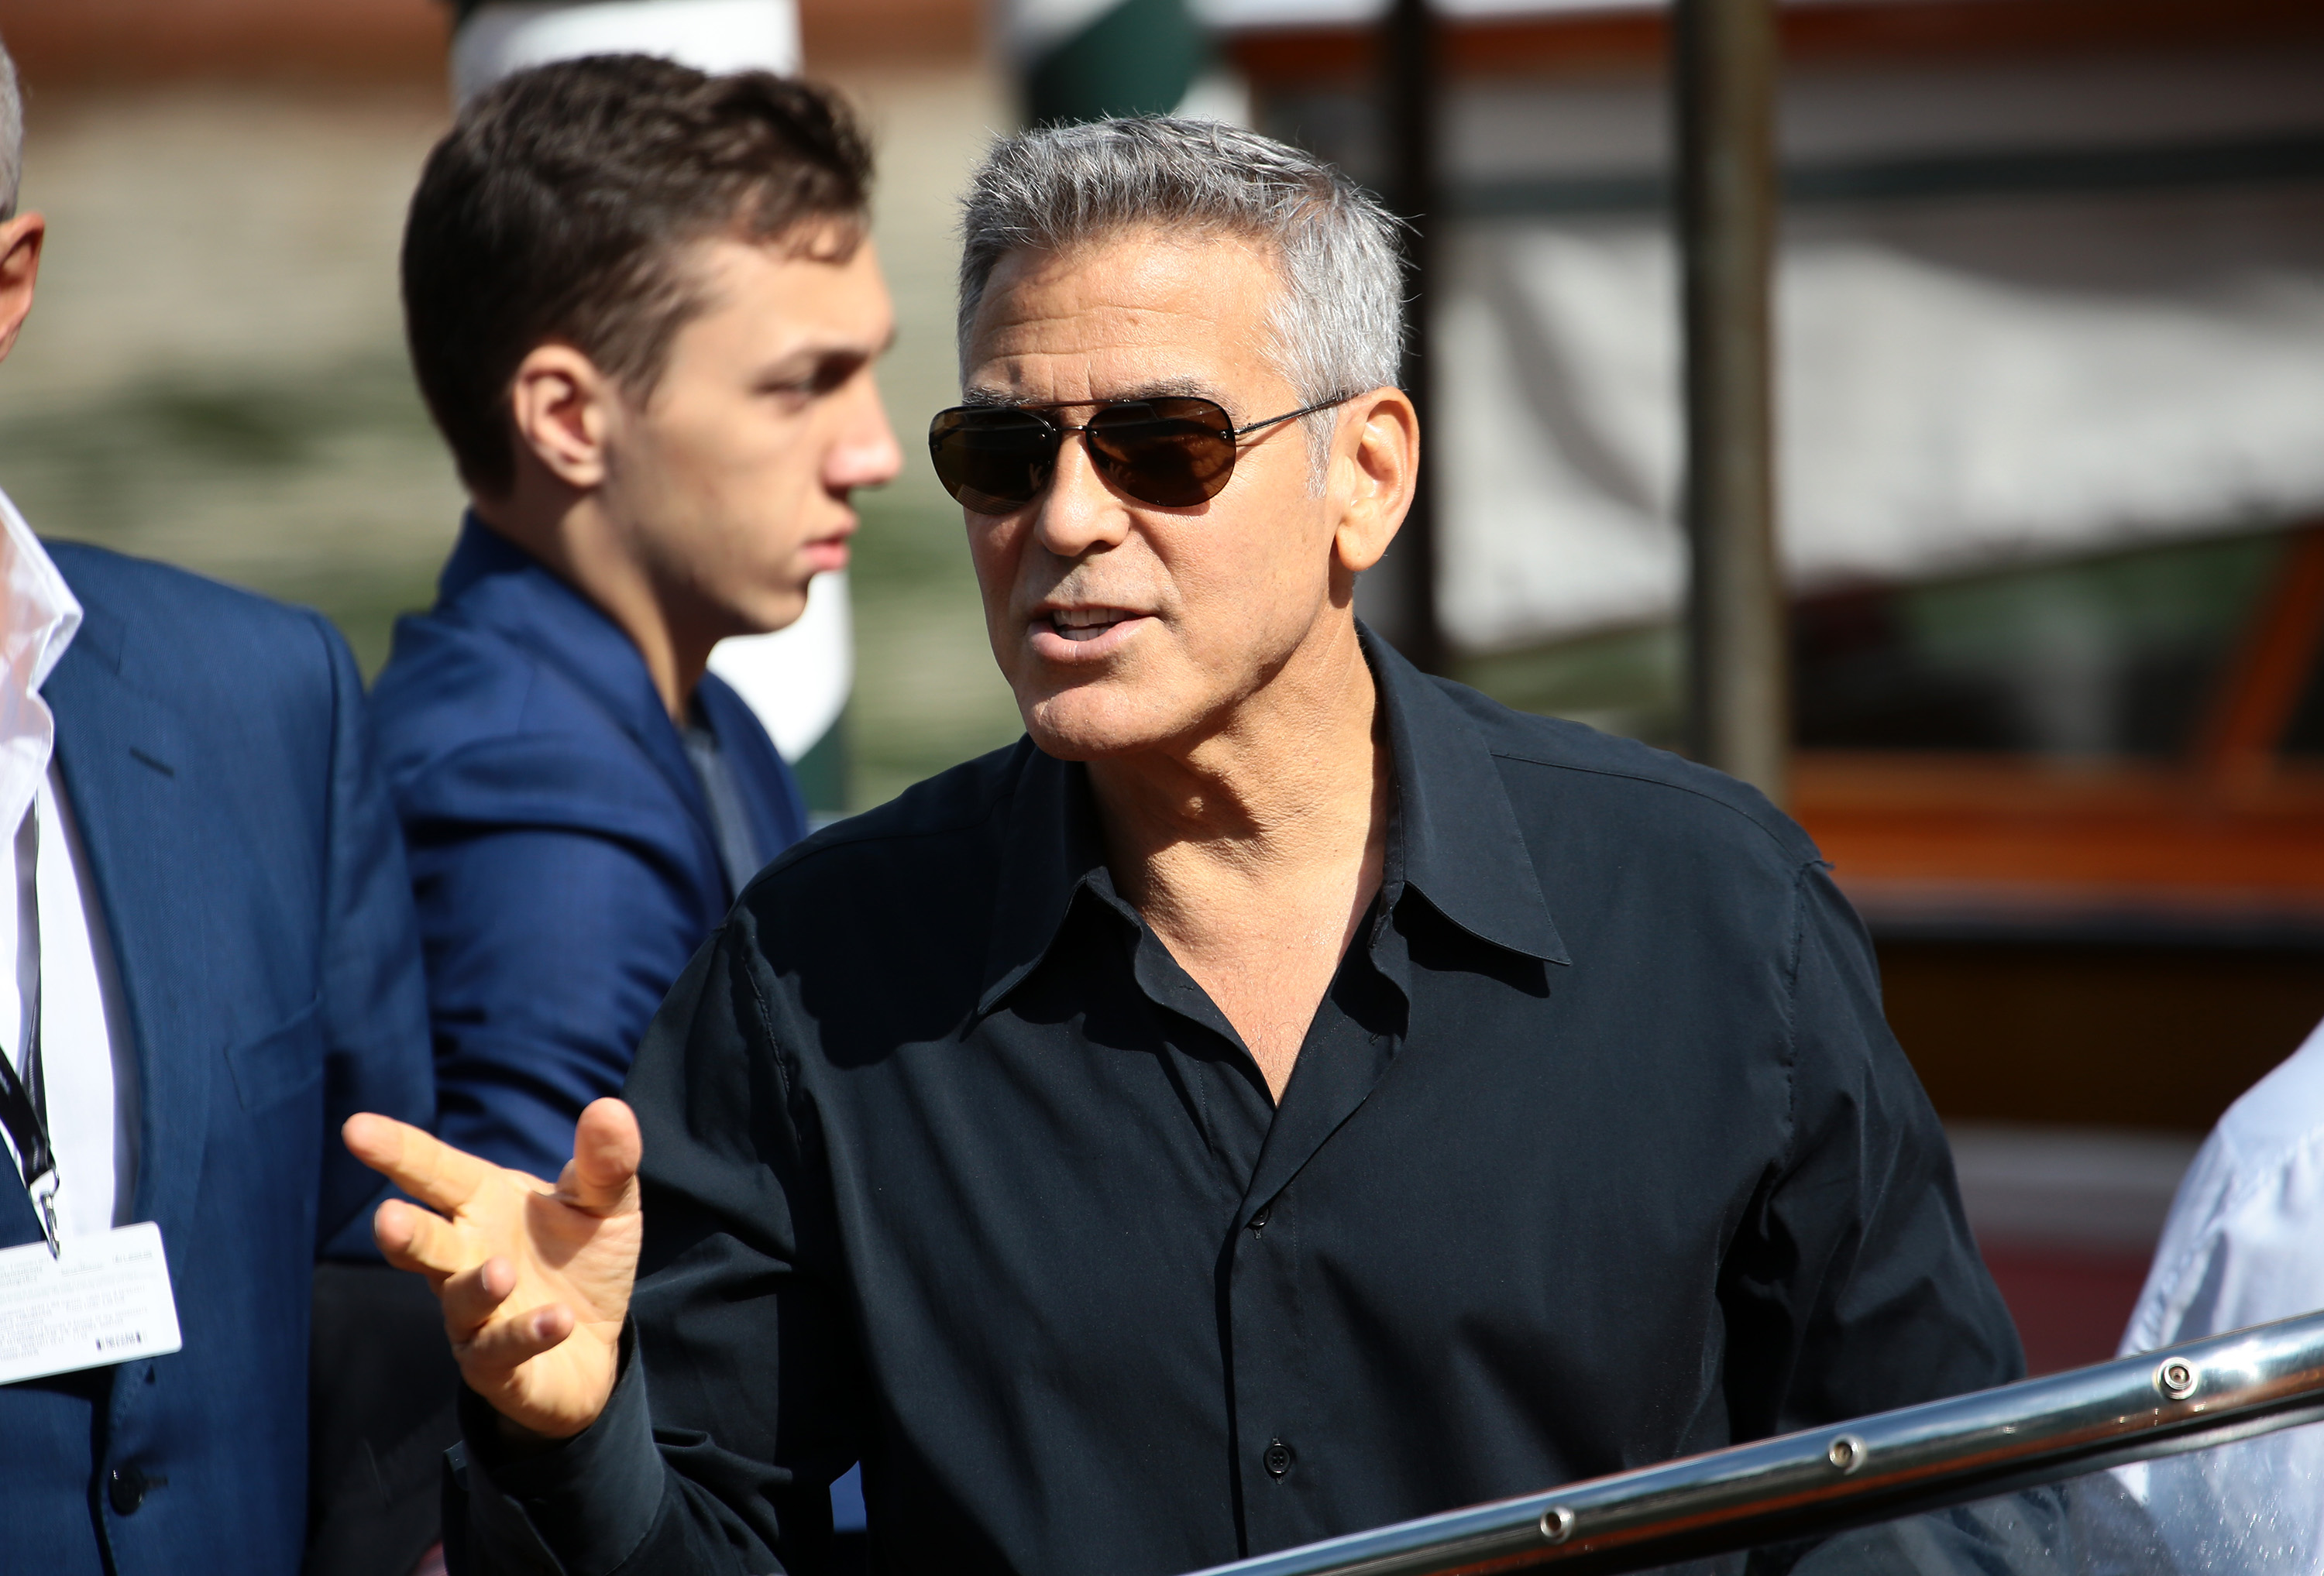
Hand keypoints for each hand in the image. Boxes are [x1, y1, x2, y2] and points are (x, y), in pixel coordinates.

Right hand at [343, 1099, 644, 1439]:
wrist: (597, 1346)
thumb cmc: (585, 1261)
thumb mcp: (607, 1205)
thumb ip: (606, 1163)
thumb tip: (609, 1107)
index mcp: (483, 1204)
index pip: (434, 1171)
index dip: (397, 1150)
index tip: (355, 1128)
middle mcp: (465, 1257)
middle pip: (426, 1240)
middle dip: (404, 1232)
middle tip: (387, 1219)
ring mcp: (474, 1315)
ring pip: (459, 1301)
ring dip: (477, 1286)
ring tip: (501, 1272)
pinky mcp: (495, 1366)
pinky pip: (501, 1351)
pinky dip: (527, 1334)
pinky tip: (559, 1319)